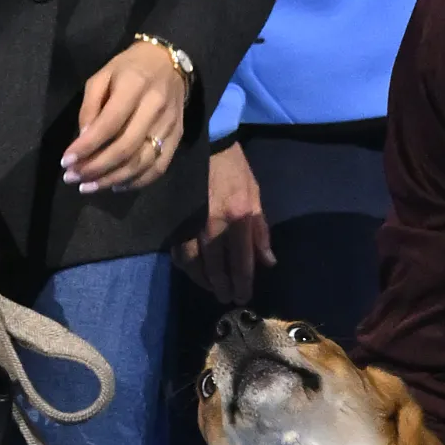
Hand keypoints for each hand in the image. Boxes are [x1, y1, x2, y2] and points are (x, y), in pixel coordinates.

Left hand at [61, 41, 187, 193]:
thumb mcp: (101, 76)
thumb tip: (83, 141)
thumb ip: (90, 107)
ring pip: (141, 162)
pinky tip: (116, 185)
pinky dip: (136, 182)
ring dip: (112, 179)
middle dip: (96, 168)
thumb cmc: (128, 69)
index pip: (109, 124)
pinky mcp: (178, 137)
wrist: (168, 63)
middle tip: (73, 177)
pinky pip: (158, 167)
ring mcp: (170, 125)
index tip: (66, 161)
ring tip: (89, 186)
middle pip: (126, 148)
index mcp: (134, 86)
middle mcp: (155, 107)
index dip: (87, 146)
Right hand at [173, 144, 273, 304]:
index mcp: (238, 218)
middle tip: (227, 298)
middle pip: (217, 269)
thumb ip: (260, 230)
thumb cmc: (235, 170)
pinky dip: (187, 268)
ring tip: (212, 289)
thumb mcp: (255, 195)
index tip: (244, 297)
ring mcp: (192, 225)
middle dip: (224, 288)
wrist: (206, 146)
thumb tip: (268, 262)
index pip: (242, 262)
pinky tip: (194, 273)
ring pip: (195, 265)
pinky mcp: (177, 222)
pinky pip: (179, 253)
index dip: (243, 283)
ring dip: (204, 282)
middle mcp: (214, 226)